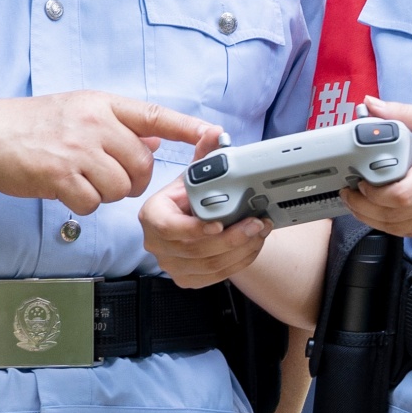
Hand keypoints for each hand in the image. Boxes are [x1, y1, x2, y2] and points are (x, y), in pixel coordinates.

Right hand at [0, 91, 214, 214]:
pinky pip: (93, 203)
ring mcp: (77, 149)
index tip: (216, 134)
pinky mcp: (60, 175)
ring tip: (82, 181)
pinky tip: (66, 190)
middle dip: (133, 179)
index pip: (155, 115)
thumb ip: (119, 125)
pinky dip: (84, 204)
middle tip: (109, 176)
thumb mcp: (81, 110)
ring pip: (121, 187)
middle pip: (143, 164)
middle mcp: (94, 123)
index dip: (188, 128)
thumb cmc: (35, 124)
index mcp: (103, 104)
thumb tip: (157, 139)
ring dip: (107, 193)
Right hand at [138, 129, 272, 288]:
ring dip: (241, 249)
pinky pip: (216, 276)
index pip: (169, 227)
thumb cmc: (186, 199)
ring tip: (259, 231)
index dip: (195, 229)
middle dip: (232, 237)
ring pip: (211, 265)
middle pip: (196, 249)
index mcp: (153, 215)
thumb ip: (204, 154)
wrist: (188, 223)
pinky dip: (239, 262)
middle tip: (255, 222)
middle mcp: (157, 244)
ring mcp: (171, 264)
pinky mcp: (187, 279)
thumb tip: (215, 133)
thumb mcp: (192, 174)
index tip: (220, 223)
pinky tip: (252, 246)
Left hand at [340, 98, 411, 239]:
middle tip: (350, 193)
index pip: (399, 195)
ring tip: (361, 203)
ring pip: (402, 230)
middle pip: (394, 216)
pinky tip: (385, 212)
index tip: (358, 181)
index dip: (370, 194)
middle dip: (363, 208)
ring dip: (375, 219)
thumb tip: (372, 106)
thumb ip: (404, 114)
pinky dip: (396, 225)